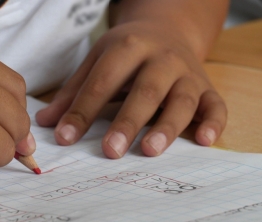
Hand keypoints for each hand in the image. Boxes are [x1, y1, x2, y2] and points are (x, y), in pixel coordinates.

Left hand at [36, 20, 226, 157]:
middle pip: (145, 91)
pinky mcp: (207, 87)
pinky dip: (214, 122)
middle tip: (110, 151)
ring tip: (150, 151)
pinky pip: (216, 105)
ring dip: (167, 126)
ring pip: (182, 100)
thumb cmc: (127, 52)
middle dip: (128, 121)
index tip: (65, 139)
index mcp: (128, 48)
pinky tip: (204, 141)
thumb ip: (74, 92)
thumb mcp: (98, 61)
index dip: (82, 111)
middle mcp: (161, 58)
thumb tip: (45, 124)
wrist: (168, 30)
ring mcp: (187, 73)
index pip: (102, 82)